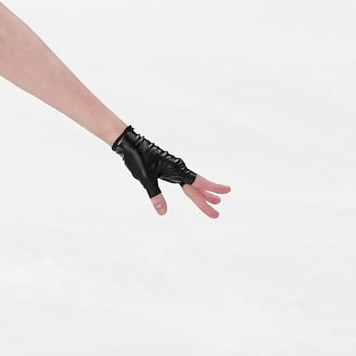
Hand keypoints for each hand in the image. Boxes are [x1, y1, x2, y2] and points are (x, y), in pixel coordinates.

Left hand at [112, 126, 230, 217]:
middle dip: (207, 199)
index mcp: (176, 170)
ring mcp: (173, 167)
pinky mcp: (166, 167)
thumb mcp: (146, 178)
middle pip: (196, 187)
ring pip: (191, 183)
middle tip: (218, 211)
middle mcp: (178, 168)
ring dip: (201, 193)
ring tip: (213, 202)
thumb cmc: (137, 158)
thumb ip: (155, 196)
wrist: (128, 142)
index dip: (212, 189)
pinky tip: (191, 191)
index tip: (227, 191)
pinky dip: (190, 188)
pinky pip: (183, 180)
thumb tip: (163, 213)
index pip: (198, 183)